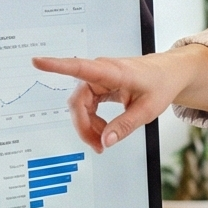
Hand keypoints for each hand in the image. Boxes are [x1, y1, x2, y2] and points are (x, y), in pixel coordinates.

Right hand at [32, 49, 207, 151]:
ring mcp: (99, 78)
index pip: (80, 68)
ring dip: (88, 125)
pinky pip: (87, 105)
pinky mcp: (100, 85)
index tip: (37, 62)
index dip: (57, 66)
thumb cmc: (161, 84)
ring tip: (104, 139)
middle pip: (79, 101)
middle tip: (98, 146)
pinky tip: (103, 130)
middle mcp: (102, 72)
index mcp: (114, 72)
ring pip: (81, 106)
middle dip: (84, 126)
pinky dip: (93, 120)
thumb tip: (105, 141)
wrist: (170, 73)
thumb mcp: (148, 110)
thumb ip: (125, 126)